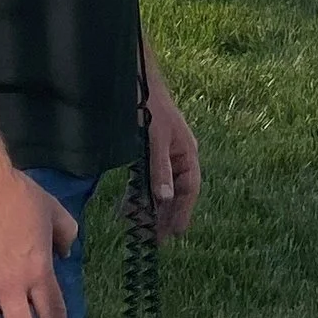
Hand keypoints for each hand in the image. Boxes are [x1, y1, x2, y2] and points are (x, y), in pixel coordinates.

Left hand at [143, 64, 201, 240]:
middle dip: (166, 215)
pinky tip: (127, 207)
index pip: (189, 188)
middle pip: (175, 192)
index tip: (175, 233)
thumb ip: (159, 169)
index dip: (183, 211)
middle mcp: (178, 155)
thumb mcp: (154, 139)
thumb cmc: (148, 106)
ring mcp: (163, 153)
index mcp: (187, 152)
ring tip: (141, 229)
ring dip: (151, 208)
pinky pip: (146, 179)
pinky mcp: (148, 150)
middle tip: (156, 240)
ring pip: (160, 188)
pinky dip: (138, 194)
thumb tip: (166, 199)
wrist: (135, 78)